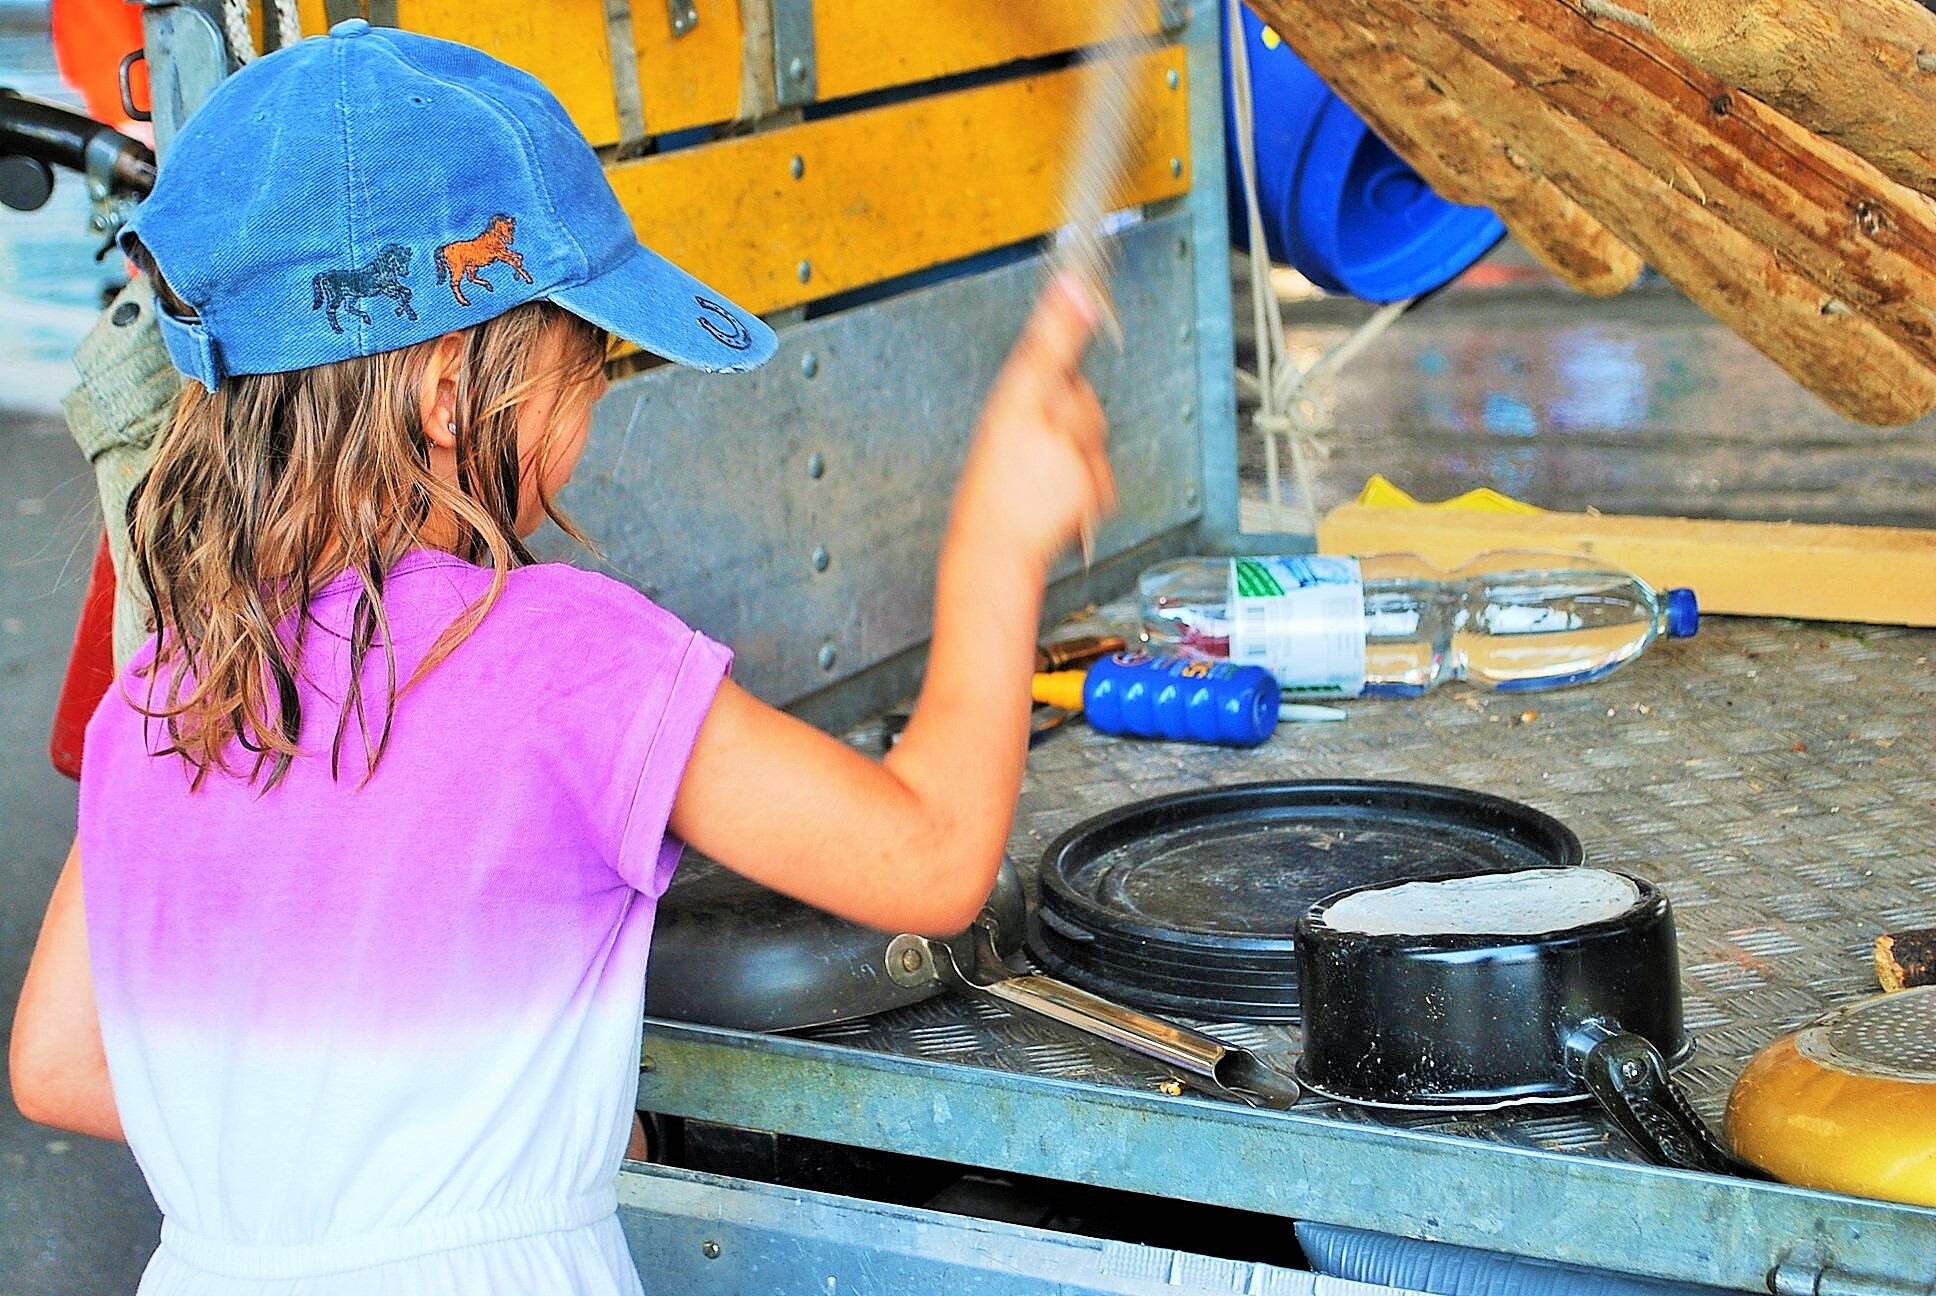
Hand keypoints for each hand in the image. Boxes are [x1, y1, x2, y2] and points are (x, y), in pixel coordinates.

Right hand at [951, 274, 1116, 567]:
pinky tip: (1059, 494)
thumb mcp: (1001, 433)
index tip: (1078, 285)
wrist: (993, 548)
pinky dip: (1089, 481)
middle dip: (1071, 414)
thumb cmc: (991, 494)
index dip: (1061, 315)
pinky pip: (1101, 467)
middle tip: (1038, 450)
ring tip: (1045, 477)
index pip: (1040, 349)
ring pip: (1093, 431)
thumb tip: (1067, 375)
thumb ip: (1033, 398)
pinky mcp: (1088, 478)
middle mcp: (1038, 421)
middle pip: (1080, 393)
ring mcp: (1066, 450)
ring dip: (1080, 450)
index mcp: (1009, 405)